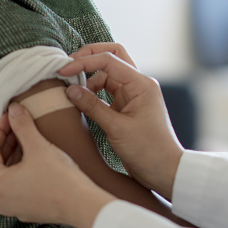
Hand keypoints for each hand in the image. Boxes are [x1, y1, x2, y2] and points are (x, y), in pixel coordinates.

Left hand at [0, 104, 114, 227]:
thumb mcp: (37, 146)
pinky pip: (18, 185)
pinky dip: (22, 170)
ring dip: (15, 155)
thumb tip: (13, 110)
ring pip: (7, 174)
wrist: (81, 204)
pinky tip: (36, 158)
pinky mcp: (27, 210)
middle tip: (18, 124)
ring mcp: (12, 207)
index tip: (9, 115)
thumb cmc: (58, 178)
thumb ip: (22, 125)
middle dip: (7, 141)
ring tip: (27, 138)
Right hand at [58, 48, 183, 200]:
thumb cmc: (148, 150)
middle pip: (113, 57)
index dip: (84, 62)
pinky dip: (94, 91)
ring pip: (109, 74)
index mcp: (141, 84)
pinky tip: (82, 100)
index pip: (109, 60)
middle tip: (67, 65)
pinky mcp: (128, 106)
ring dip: (90, 77)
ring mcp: (134, 95)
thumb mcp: (116, 128)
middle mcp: (139, 84)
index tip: (63, 70)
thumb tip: (70, 90)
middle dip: (90, 57)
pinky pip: (108, 90)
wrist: (165, 170)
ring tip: (71, 89)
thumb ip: (92, 107)